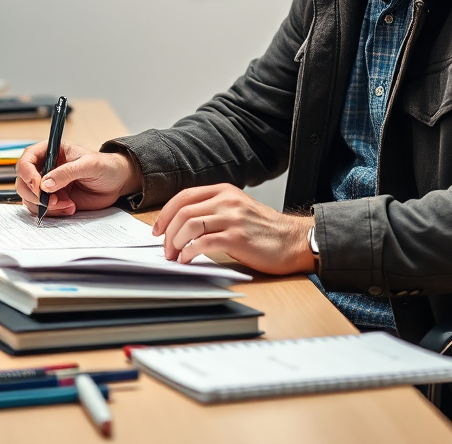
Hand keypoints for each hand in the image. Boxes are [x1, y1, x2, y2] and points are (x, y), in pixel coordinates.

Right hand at [15, 141, 141, 217]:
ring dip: (46, 205)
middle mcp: (46, 168)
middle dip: (34, 194)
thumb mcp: (89, 164)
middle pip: (23, 181)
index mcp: (51, 151)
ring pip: (30, 198)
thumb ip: (67, 172)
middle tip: (52, 200)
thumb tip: (45, 184)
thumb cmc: (105, 166)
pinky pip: (42, 209)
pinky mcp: (53, 200)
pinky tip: (70, 207)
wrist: (116, 183)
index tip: (37, 184)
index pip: (27, 159)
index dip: (27, 172)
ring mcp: (48, 186)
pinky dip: (53, 212)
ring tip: (67, 204)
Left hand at [151, 183, 314, 275]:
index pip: (184, 196)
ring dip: (176, 243)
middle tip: (166, 249)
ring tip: (175, 256)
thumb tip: (181, 225)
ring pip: (190, 225)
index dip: (166, 214)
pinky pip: (203, 243)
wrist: (293, 240)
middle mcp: (227, 201)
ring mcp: (232, 218)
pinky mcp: (237, 238)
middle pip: (183, 211)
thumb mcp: (238, 209)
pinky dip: (189, 253)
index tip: (158, 229)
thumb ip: (214, 210)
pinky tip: (188, 260)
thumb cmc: (265, 229)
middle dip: (167, 232)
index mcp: (225, 191)